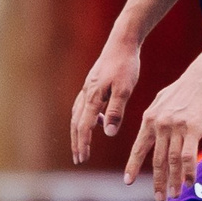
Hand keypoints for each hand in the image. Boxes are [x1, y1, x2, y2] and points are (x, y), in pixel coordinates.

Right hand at [70, 37, 141, 163]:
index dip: (83, 143)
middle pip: (76, 122)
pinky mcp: (93, 83)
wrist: (122, 42)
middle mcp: (86, 93)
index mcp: (93, 97)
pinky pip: (84, 105)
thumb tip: (107, 133)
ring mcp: (88, 88)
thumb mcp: (125, 89)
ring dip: (79, 130)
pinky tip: (98, 119)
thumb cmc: (125, 65)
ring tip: (83, 144)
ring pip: (78, 114)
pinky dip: (86, 116)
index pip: (84, 126)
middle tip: (79, 158)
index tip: (82, 158)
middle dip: (77, 141)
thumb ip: (116, 111)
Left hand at [124, 64, 201, 199]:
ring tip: (174, 195)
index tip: (128, 182)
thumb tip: (151, 132)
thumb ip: (155, 119)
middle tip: (159, 198)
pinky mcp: (193, 128)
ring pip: (172, 161)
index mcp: (149, 119)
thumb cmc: (185, 89)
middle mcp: (160, 125)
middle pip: (158, 160)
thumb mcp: (162, 101)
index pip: (139, 148)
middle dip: (158, 181)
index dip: (133, 166)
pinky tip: (189, 182)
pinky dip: (188, 171)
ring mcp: (176, 127)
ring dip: (173, 181)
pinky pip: (188, 156)